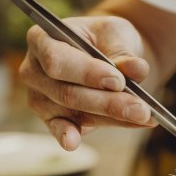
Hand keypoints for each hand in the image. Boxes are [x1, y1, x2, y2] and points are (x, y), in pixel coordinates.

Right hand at [18, 15, 156, 150]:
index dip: (87, 73)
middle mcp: (33, 69)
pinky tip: (74, 142)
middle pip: (66, 92)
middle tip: (140, 108)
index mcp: (41, 39)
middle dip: (106, 101)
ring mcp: (39, 96)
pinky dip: (71, 136)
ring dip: (110, 117)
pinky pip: (62, 129)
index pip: (58, 60)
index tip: (118, 81)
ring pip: (73, 112)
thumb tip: (135, 68)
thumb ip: (123, 51)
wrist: (107, 53)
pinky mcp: (50, 118)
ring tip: (143, 116)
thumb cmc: (105, 38)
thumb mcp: (116, 33)